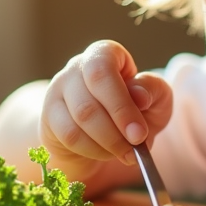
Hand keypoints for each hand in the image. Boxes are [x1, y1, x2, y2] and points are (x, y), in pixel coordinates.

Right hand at [40, 40, 172, 183]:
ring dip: (108, 142)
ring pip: (79, 119)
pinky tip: (107, 152)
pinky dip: (93, 150)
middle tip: (136, 147)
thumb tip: (138, 96)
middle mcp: (76, 67)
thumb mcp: (156, 97)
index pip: (103, 70)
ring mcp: (58, 90)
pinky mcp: (50, 116)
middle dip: (115, 127)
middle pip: (88, 98)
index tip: (139, 133)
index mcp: (104, 54)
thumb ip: (153, 90)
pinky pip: (70, 136)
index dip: (121, 104)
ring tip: (126, 151)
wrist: (110, 133)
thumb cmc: (135, 109)